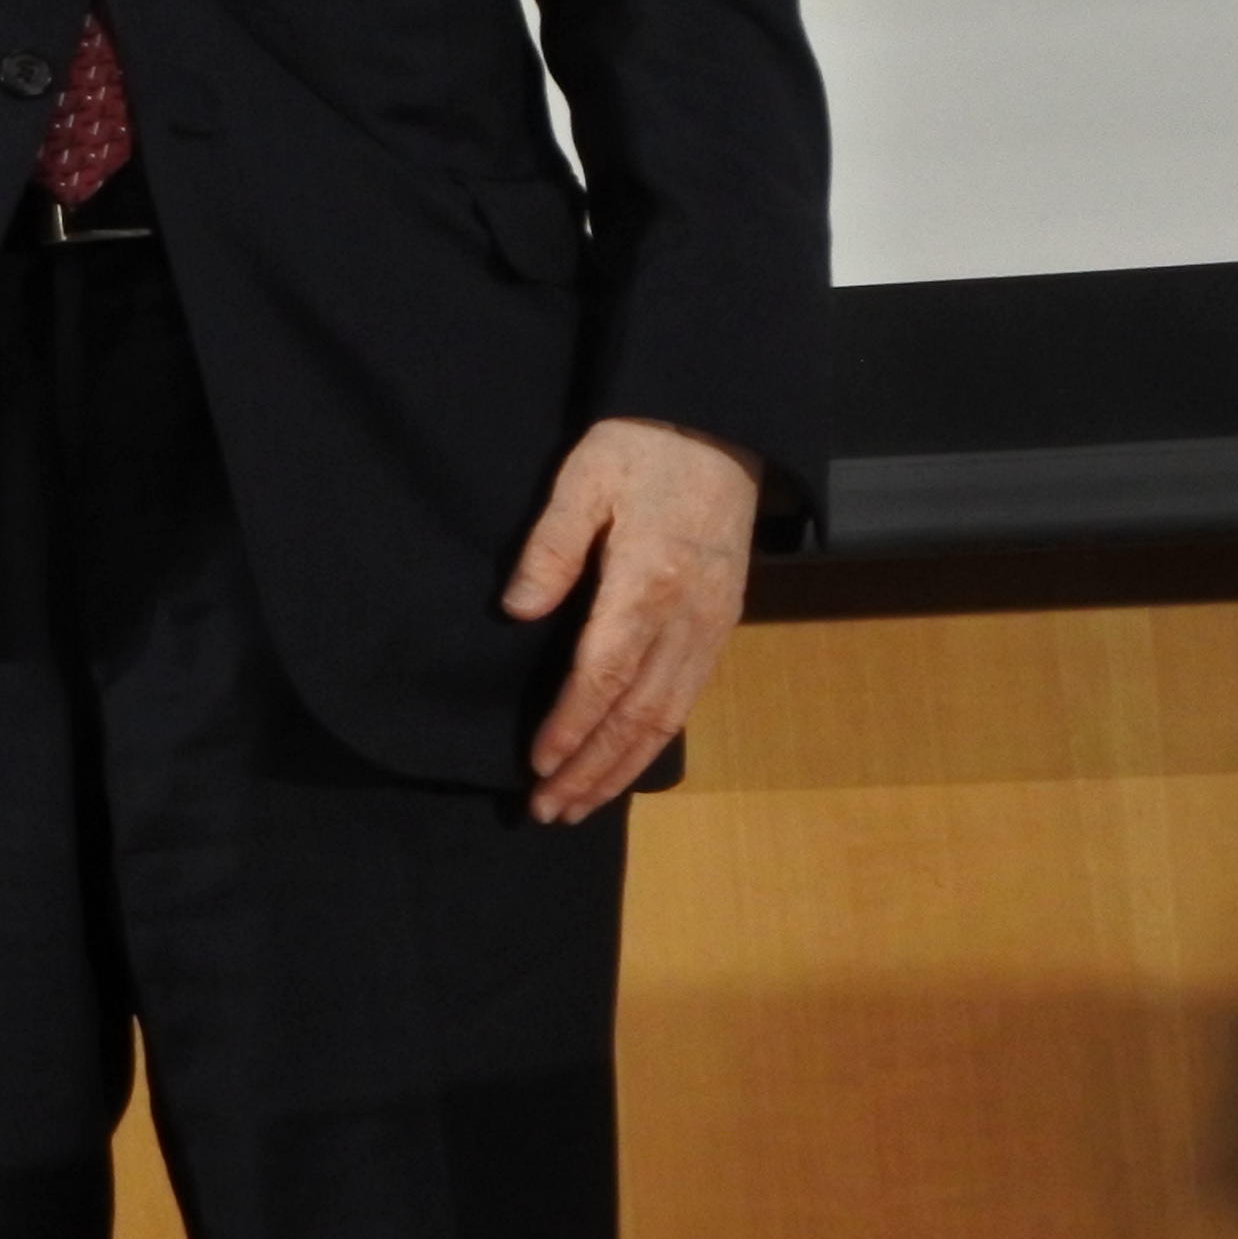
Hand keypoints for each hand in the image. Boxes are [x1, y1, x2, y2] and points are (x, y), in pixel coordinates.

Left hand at [503, 416, 761, 821]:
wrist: (719, 428)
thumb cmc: (642, 446)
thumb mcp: (583, 478)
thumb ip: (550, 547)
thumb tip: (516, 612)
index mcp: (651, 580)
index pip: (604, 674)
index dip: (570, 725)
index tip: (536, 764)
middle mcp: (690, 617)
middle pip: (638, 714)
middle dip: (591, 768)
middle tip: (545, 809)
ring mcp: (713, 626)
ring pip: (668, 717)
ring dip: (620, 766)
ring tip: (577, 804)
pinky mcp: (721, 626)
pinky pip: (687, 698)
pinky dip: (652, 741)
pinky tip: (622, 761)